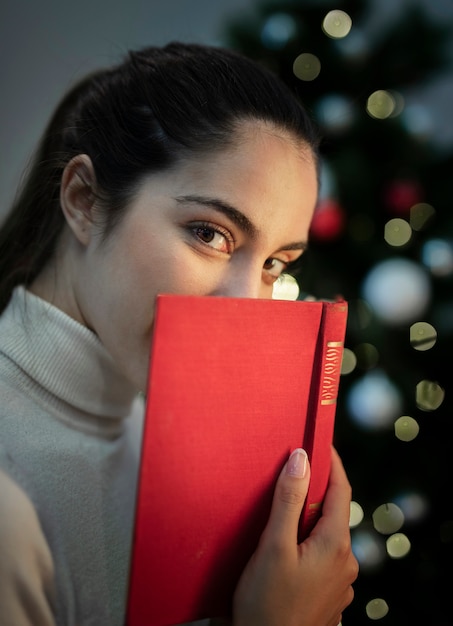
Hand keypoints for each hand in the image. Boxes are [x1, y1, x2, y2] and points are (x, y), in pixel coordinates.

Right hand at [232, 447, 358, 625]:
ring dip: (308, 520)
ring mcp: (339, 582)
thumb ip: (288, 501)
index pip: (341, 490)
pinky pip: (321, 556)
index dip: (332, 462)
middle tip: (288, 477)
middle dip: (313, 492)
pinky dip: (307, 542)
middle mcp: (345, 562)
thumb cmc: (266, 605)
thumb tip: (301, 459)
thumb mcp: (273, 547)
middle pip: (333, 513)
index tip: (320, 442)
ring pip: (326, 536)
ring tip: (281, 514)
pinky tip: (285, 548)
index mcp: (336, 545)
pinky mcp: (329, 595)